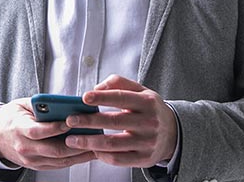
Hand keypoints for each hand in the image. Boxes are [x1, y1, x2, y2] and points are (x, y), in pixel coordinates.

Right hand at [0, 98, 97, 169]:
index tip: (71, 121)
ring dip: (79, 155)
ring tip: (95, 146)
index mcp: (19, 129)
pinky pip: (58, 165)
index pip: (38, 131)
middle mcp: (25, 148)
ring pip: (59, 161)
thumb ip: (40, 104)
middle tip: (92, 136)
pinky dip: (73, 160)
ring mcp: (31, 160)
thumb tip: (62, 103)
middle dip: (75, 144)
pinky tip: (85, 153)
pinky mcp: (36, 166)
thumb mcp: (22, 105)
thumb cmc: (12, 117)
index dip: (56, 128)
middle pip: (53, 150)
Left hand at [63, 75, 177, 168]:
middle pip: (114, 122)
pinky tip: (90, 149)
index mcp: (147, 102)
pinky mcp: (144, 159)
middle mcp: (149, 123)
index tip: (84, 98)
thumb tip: (97, 88)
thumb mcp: (140, 90)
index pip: (122, 97)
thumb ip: (118, 83)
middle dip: (89, 122)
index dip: (102, 97)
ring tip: (72, 139)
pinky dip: (102, 155)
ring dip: (89, 142)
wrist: (173, 133)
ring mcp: (147, 143)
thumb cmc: (150, 108)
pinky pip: (119, 159)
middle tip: (70, 120)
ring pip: (113, 144)